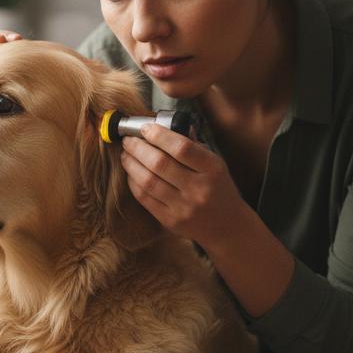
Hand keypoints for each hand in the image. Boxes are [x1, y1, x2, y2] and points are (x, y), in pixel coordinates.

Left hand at [118, 124, 246, 248]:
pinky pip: (144, 198)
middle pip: (160, 164)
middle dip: (138, 148)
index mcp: (213, 169)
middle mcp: (199, 189)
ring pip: (148, 181)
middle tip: (128, 140)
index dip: (159, 135)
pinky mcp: (170, 221)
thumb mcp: (215, 165)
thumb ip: (192, 146)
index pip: (182, 148)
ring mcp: (184, 207)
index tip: (145, 128)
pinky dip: (133, 182)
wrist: (226, 226)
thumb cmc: (217, 188)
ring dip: (131, 164)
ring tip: (126, 154)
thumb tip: (161, 127)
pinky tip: (131, 173)